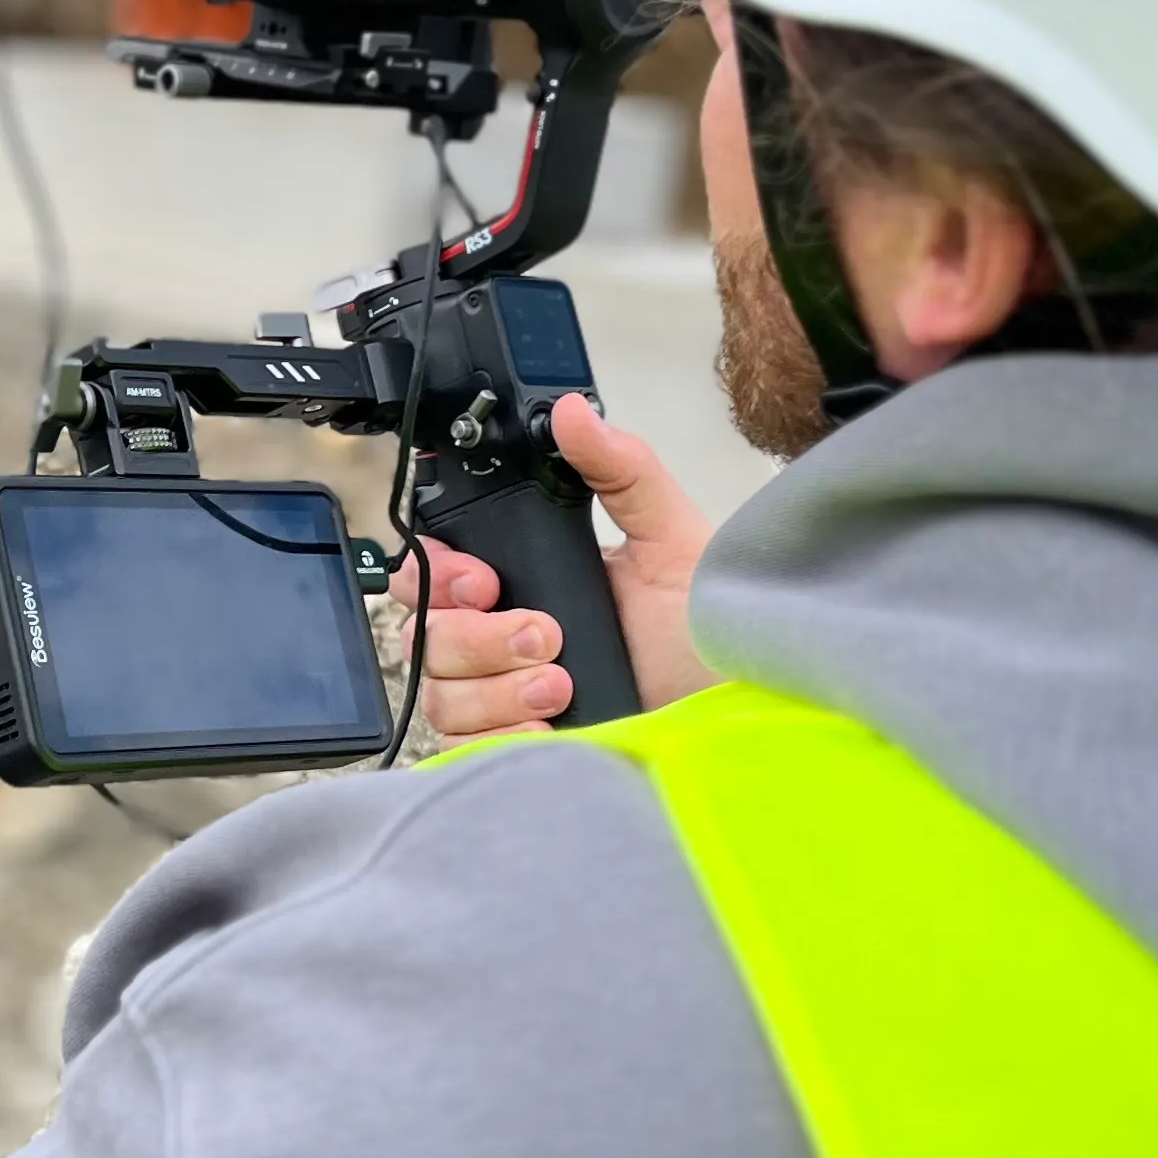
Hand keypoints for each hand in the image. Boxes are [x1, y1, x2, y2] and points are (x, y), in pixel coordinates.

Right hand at [405, 394, 718, 742]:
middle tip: (547, 637)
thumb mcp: (670, 538)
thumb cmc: (708, 632)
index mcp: (528, 575)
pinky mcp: (513, 745)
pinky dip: (501, 737)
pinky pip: (461, 746)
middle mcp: (504, 633)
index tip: (487, 582)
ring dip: (498, 690)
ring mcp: (502, 692)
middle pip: (426, 632)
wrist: (731, 712)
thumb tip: (573, 411)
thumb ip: (621, 469)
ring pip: (440, 690)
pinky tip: (549, 727)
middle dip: (479, 637)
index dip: (442, 575)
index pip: (435, 568)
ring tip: (563, 685)